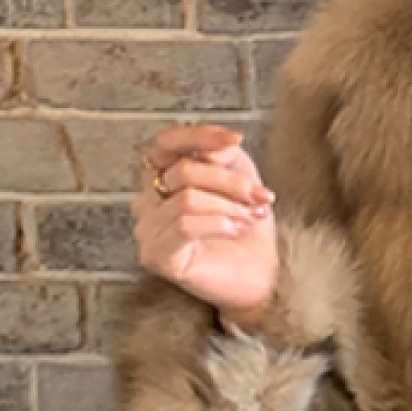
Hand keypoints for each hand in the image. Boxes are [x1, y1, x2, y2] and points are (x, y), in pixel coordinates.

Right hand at [132, 122, 278, 321]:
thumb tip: (215, 149)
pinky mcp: (156, 256)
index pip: (165, 142)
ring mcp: (148, 230)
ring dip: (229, 206)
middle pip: (182, 171)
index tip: (235, 140)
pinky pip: (184, 226)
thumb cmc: (248, 228)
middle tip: (261, 197)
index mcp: (163, 177)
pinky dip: (217, 223)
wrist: (263, 275)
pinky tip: (234, 229)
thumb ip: (222, 154)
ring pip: (187, 199)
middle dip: (230, 182)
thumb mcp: (241, 176)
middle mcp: (148, 201)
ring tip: (252, 216)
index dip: (198, 136)